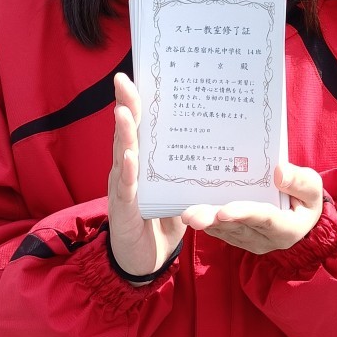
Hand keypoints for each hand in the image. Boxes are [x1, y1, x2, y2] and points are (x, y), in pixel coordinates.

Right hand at [107, 73, 185, 279]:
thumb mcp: (179, 188)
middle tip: (123, 80)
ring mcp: (123, 187)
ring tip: (125, 112)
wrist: (144, 261)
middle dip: (126, 105)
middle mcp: (129, 168)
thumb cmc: (162, 220)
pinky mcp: (124, 210)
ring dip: (124, 133)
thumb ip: (188, 167)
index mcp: (143, 159)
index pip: (140, 124)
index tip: (136, 75)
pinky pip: (126, 189)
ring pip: (122, 154)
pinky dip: (127, 173)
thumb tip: (214, 139)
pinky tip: (130, 158)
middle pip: (127, 131)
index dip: (137, 100)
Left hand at [180, 163, 323, 254]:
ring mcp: (251, 242)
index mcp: (287, 228)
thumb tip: (278, 172)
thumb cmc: (306, 196)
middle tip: (192, 215)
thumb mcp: (312, 186)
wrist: (302, 216)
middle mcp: (267, 240)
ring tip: (187, 213)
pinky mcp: (240, 239)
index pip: (264, 219)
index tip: (223, 210)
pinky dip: (208, 220)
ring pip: (226, 231)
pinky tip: (192, 211)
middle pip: (237, 227)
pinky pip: (221, 231)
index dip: (243, 213)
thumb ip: (299, 181)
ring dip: (206, 221)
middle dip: (213, 219)